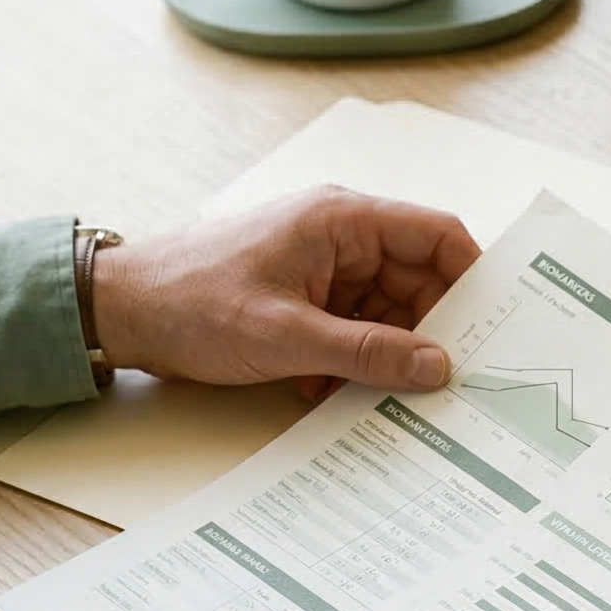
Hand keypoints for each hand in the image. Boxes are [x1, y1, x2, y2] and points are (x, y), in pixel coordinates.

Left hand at [90, 185, 480, 398]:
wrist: (119, 311)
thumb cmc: (191, 302)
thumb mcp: (288, 336)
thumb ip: (369, 352)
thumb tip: (437, 366)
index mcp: (342, 220)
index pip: (437, 236)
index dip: (473, 280)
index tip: (491, 331)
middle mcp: (340, 235)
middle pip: (418, 282)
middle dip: (424, 333)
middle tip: (433, 382)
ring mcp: (322, 266)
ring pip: (387, 312)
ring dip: (380, 356)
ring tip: (363, 391)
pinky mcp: (304, 296)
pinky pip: (353, 328)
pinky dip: (349, 361)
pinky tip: (324, 388)